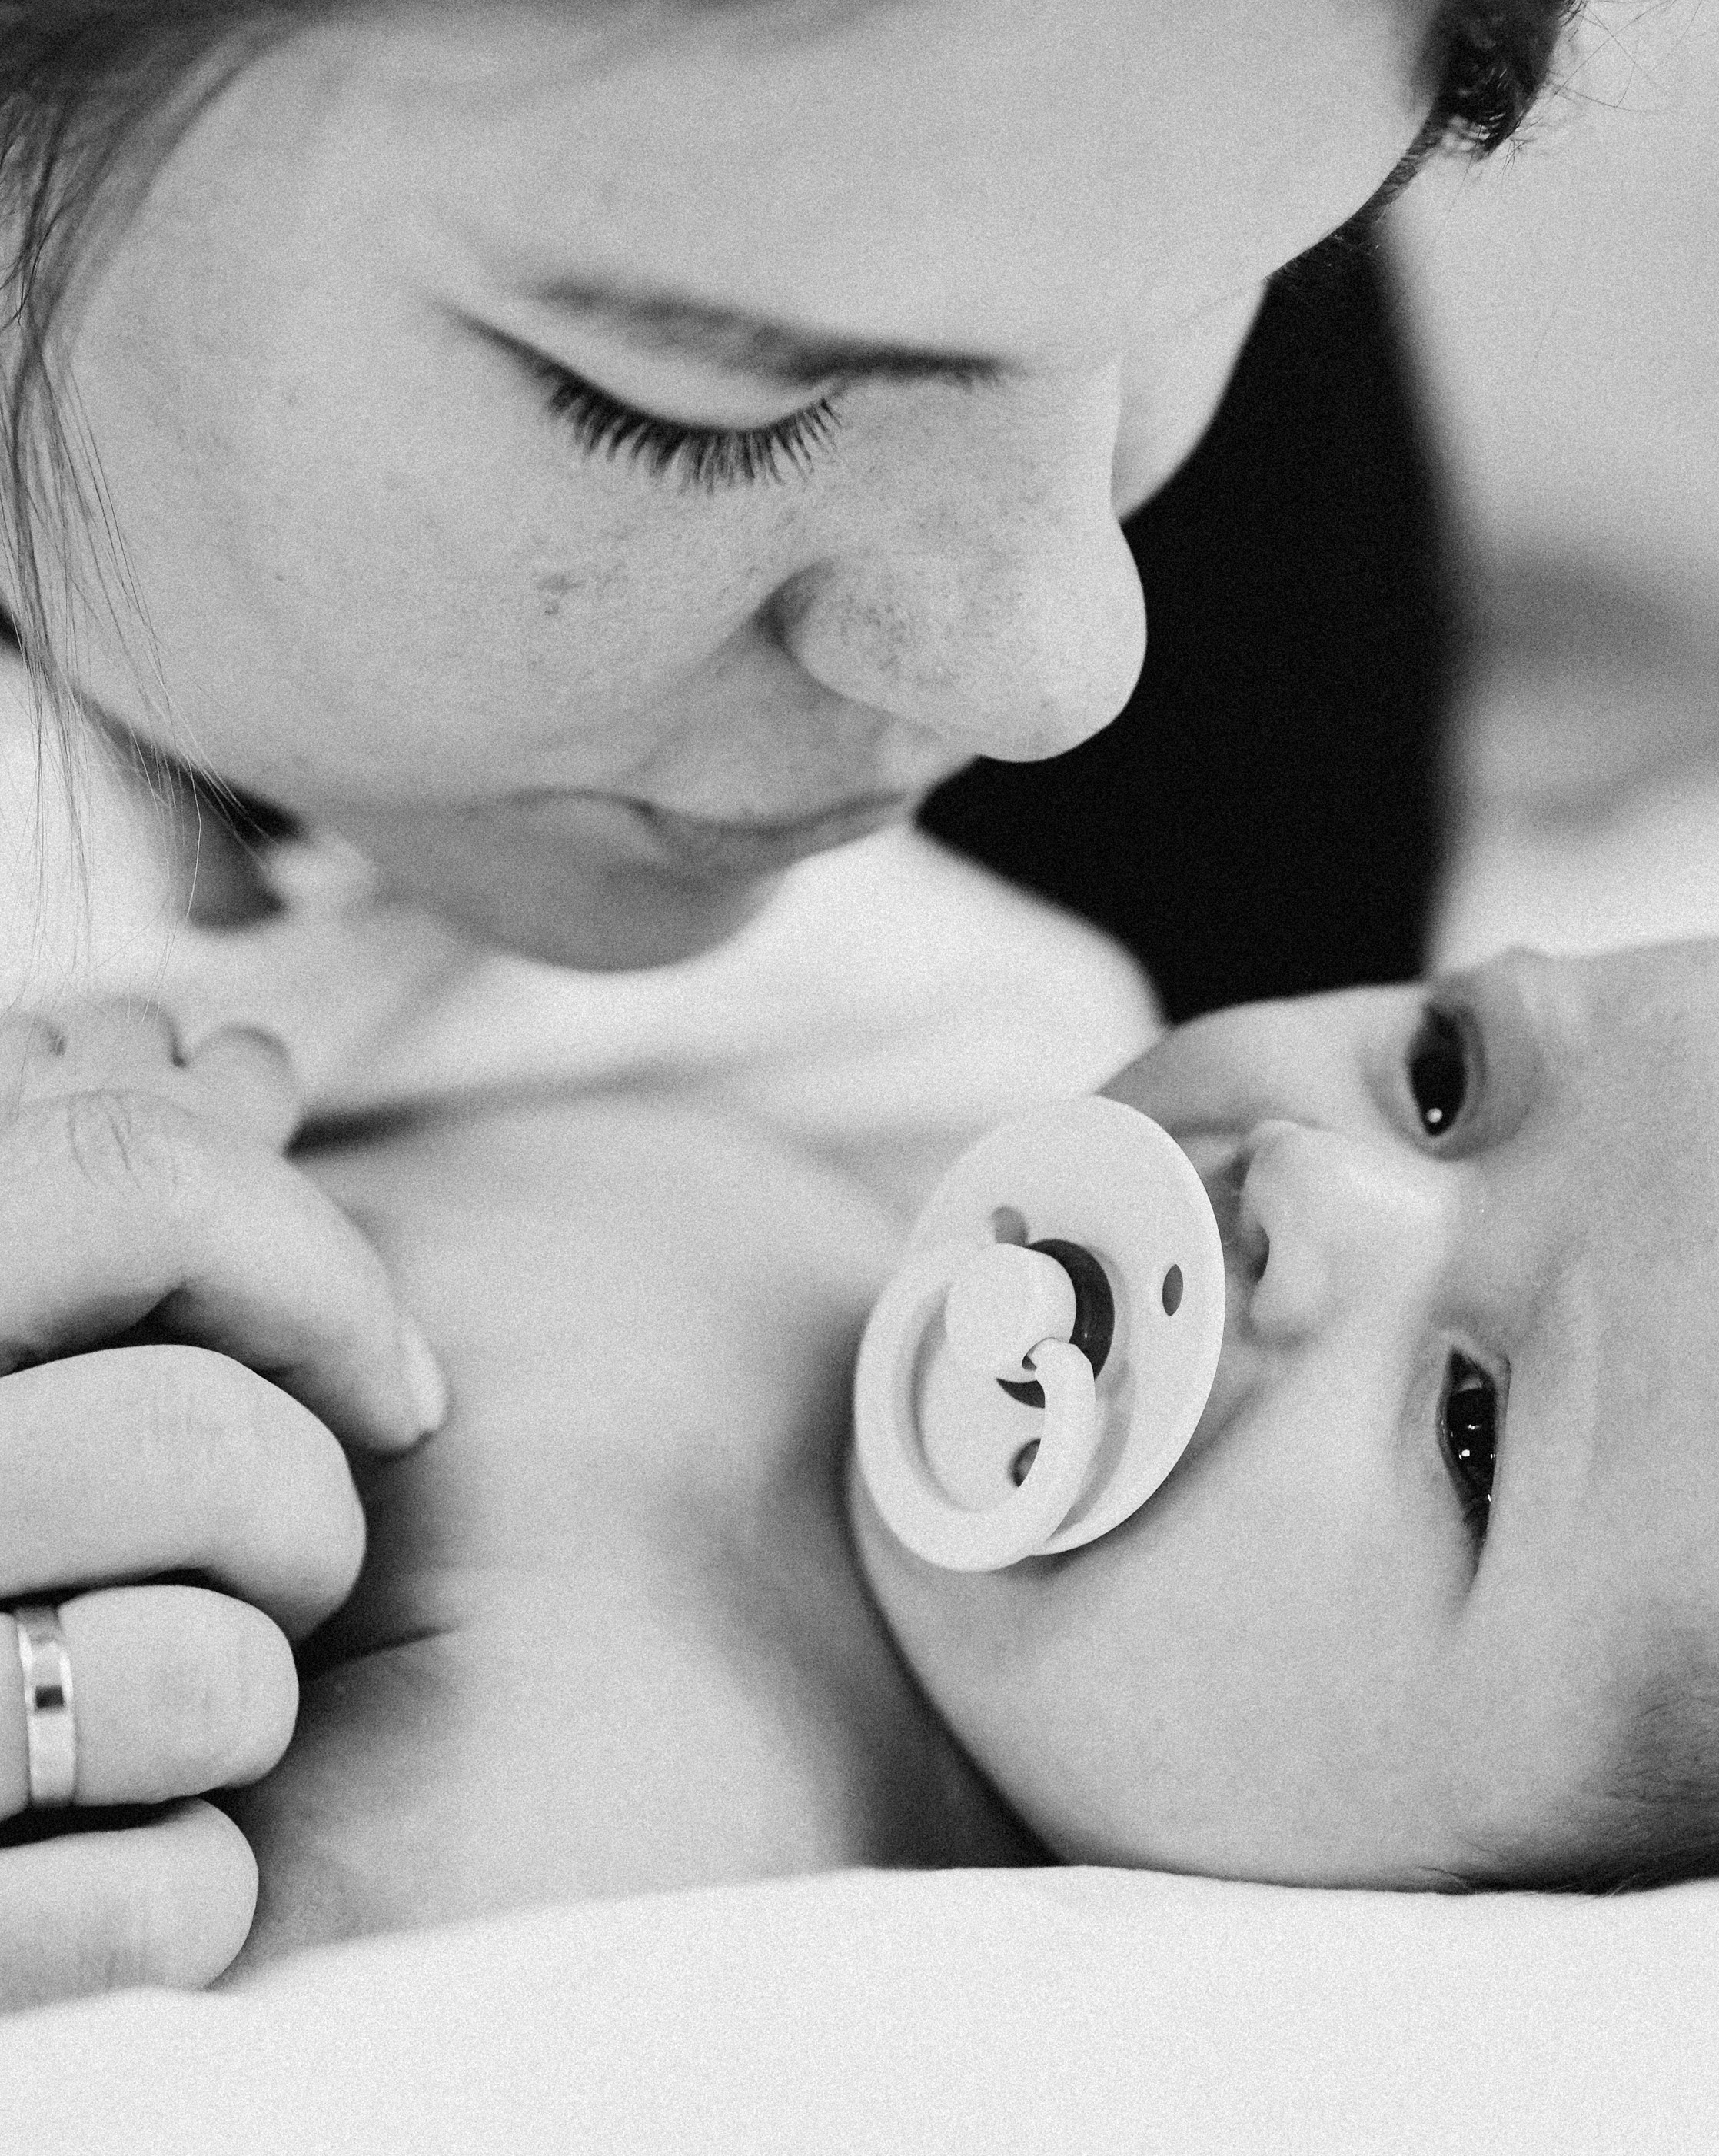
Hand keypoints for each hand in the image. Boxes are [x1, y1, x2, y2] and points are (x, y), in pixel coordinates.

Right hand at [0, 1000, 447, 2010]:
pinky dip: (196, 1896)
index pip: (129, 1173)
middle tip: (273, 1566)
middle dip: (299, 1510)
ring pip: (207, 1678)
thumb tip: (249, 1064)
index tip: (385, 1371)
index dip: (312, 1259)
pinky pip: (169, 1905)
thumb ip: (82, 1207)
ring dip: (243, 1702)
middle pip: (200, 1436)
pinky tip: (136, 1869)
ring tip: (164, 1714)